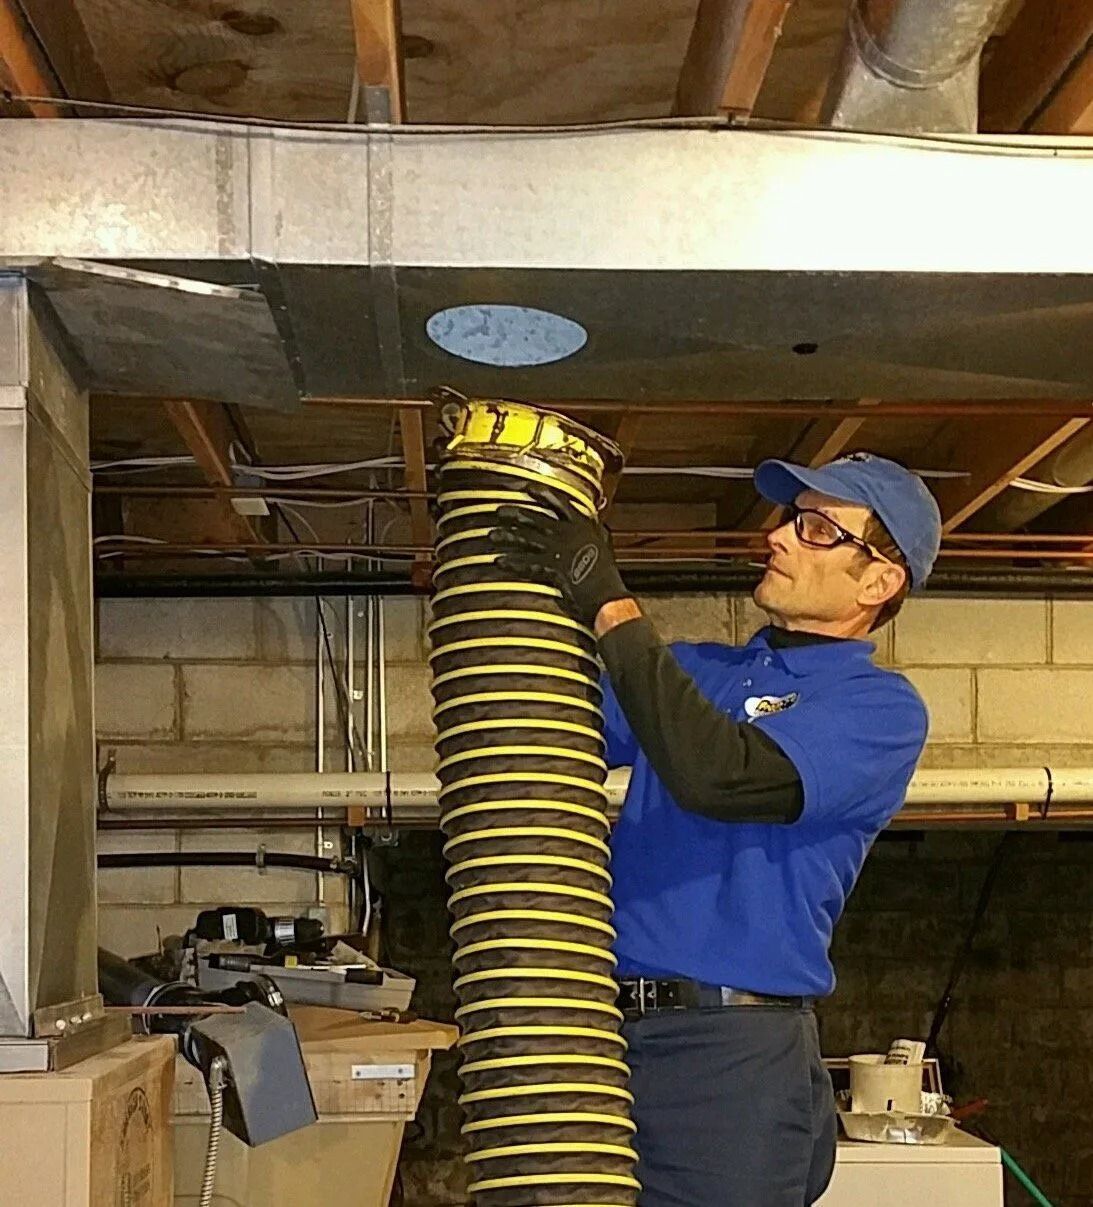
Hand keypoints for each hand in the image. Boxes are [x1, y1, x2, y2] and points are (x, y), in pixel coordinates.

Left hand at [490, 485, 630, 627]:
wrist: (610, 597)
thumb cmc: (608, 575)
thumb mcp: (604, 547)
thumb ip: (597, 534)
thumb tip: (598, 526)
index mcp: (583, 525)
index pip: (560, 503)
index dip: (544, 494)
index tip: (528, 487)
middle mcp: (570, 532)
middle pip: (537, 518)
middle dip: (516, 513)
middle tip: (500, 511)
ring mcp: (561, 549)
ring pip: (529, 538)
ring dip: (509, 536)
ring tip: (492, 535)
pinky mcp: (553, 567)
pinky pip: (528, 563)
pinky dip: (513, 562)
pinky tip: (500, 561)